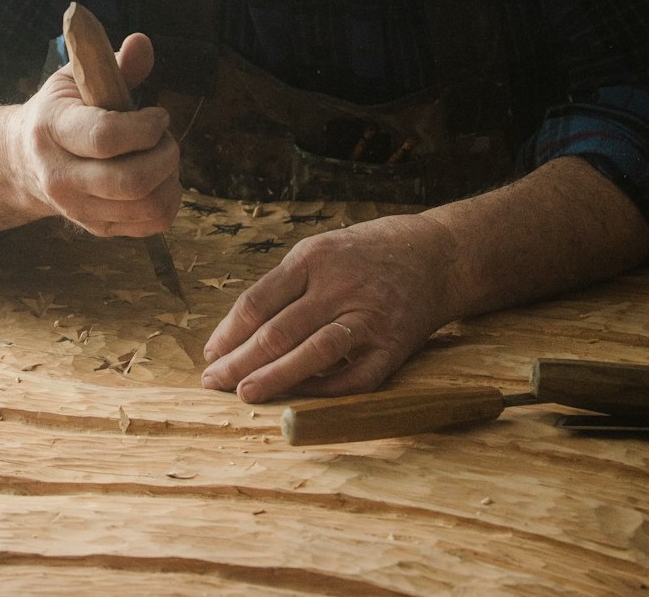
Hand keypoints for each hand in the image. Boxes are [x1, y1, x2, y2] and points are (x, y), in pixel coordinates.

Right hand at [11, 32, 180, 238]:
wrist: (24, 161)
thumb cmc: (60, 111)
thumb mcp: (75, 78)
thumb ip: (113, 63)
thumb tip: (142, 43)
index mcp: (53, 130)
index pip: (104, 137)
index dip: (145, 126)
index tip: (158, 115)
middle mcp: (60, 177)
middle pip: (131, 181)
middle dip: (165, 154)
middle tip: (163, 137)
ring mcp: (78, 209)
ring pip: (148, 207)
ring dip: (171, 178)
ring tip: (161, 155)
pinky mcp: (97, 228)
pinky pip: (152, 223)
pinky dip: (168, 199)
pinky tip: (157, 177)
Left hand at [200, 212, 456, 401]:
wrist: (437, 255)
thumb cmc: (368, 251)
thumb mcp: (323, 249)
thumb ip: (287, 285)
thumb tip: (241, 330)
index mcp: (314, 258)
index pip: (258, 301)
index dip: (229, 332)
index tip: (211, 353)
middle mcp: (338, 286)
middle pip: (277, 331)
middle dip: (239, 360)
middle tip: (212, 382)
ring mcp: (367, 317)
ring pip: (311, 354)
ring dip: (274, 378)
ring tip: (244, 394)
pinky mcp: (392, 346)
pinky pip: (352, 378)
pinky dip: (323, 391)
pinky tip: (298, 399)